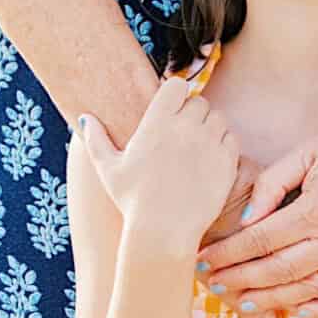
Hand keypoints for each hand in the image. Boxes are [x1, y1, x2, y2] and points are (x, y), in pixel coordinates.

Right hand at [75, 77, 238, 256]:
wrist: (163, 231)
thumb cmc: (133, 201)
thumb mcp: (108, 170)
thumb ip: (96, 139)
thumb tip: (86, 117)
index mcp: (157, 123)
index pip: (177, 85)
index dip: (175, 95)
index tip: (170, 110)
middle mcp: (185, 127)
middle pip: (199, 102)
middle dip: (192, 115)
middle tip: (181, 137)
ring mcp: (209, 142)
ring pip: (218, 118)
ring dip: (209, 129)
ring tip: (195, 150)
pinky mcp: (227, 159)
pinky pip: (231, 138)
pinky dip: (223, 146)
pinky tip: (208, 162)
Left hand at [199, 119, 317, 317]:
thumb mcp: (307, 152)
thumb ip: (272, 185)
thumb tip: (245, 221)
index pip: (261, 240)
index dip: (228, 253)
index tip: (205, 260)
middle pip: (278, 270)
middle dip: (240, 280)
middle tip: (214, 284)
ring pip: (309, 290)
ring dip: (272, 299)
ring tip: (245, 302)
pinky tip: (302, 309)